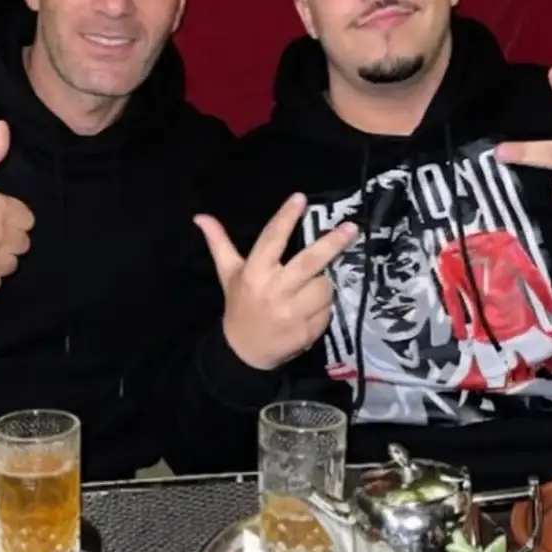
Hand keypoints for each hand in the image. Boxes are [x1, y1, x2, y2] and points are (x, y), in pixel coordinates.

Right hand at [194, 193, 359, 370]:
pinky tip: (308, 312)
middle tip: (352, 228)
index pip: (271, 239)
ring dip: (322, 285)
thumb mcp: (228, 275)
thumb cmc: (240, 306)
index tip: (300, 198)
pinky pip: (328, 309)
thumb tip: (200, 216)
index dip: (286, 217)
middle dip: (332, 243)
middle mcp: (274, 290)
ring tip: (307, 291)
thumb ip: (218, 243)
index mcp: (254, 273)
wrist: (244, 353)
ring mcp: (292, 313)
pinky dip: (323, 308)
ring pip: (324, 286)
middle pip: (310, 262)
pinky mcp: (306, 331)